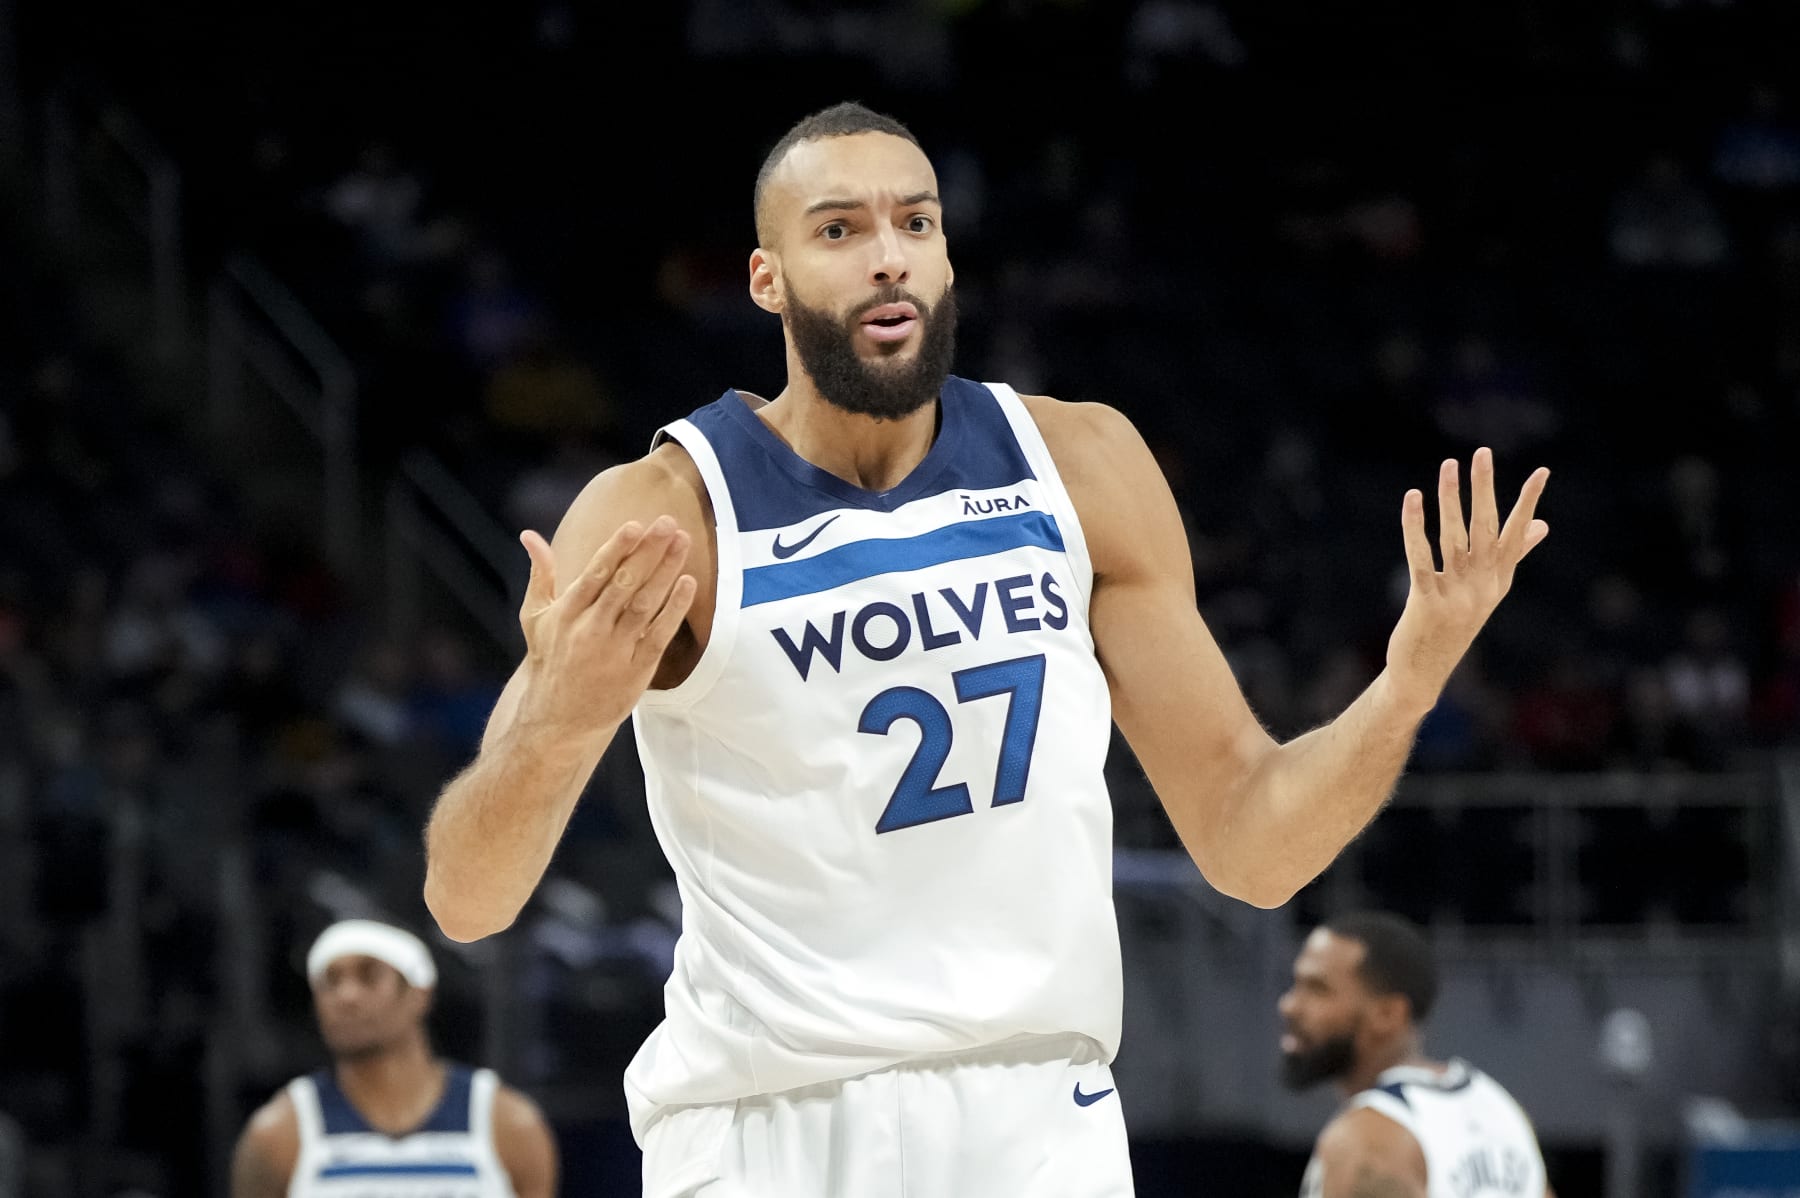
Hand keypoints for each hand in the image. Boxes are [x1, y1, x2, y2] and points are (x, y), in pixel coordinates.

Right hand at [514, 516, 696, 735]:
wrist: (557, 720)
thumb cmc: (550, 660)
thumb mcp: (536, 618)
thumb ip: (540, 575)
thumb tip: (530, 536)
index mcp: (566, 613)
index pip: (595, 574)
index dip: (617, 548)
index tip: (636, 525)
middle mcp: (590, 630)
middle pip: (624, 584)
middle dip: (648, 551)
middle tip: (668, 522)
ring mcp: (614, 651)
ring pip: (644, 604)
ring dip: (666, 571)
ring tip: (682, 542)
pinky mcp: (636, 670)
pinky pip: (659, 635)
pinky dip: (674, 609)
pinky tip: (687, 583)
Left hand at [1386, 447, 1548, 715]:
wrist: (1423, 673)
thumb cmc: (1454, 626)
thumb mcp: (1488, 592)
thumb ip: (1513, 557)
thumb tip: (1542, 525)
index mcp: (1498, 581)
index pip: (1516, 535)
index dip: (1528, 504)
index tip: (1541, 472)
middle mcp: (1482, 586)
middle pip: (1486, 529)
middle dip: (1485, 489)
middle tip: (1482, 453)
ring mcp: (1456, 595)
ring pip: (1454, 538)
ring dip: (1451, 499)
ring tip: (1448, 465)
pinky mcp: (1426, 602)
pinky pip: (1421, 557)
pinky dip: (1415, 526)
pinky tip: (1413, 498)